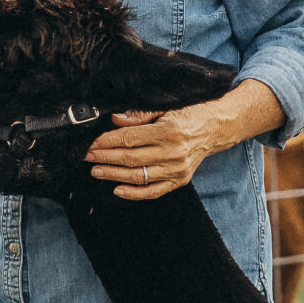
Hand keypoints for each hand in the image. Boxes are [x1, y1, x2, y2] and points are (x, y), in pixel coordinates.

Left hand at [84, 106, 217, 200]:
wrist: (216, 128)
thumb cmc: (189, 114)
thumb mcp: (165, 109)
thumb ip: (139, 116)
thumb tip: (114, 120)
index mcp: (168, 131)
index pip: (129, 139)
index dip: (107, 142)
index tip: (91, 143)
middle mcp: (173, 152)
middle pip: (130, 158)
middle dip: (105, 158)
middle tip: (87, 156)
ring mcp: (177, 169)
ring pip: (138, 176)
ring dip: (113, 175)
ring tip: (96, 171)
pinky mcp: (180, 181)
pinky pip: (153, 191)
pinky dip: (133, 194)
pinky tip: (117, 189)